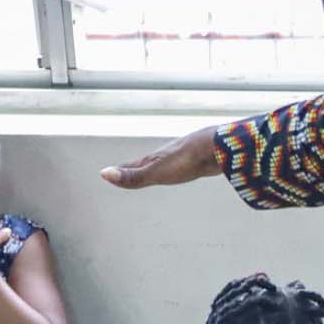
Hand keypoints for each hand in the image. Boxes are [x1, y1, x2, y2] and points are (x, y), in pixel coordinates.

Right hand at [100, 125, 222, 189]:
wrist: (217, 146)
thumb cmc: (187, 160)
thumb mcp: (157, 172)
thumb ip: (133, 177)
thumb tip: (105, 174)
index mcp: (153, 160)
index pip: (131, 167)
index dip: (119, 171)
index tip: (106, 172)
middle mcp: (164, 155)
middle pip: (144, 163)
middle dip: (132, 168)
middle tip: (122, 170)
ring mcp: (180, 155)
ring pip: (162, 162)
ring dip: (154, 166)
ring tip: (150, 168)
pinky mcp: (196, 159)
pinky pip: (181, 164)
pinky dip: (174, 167)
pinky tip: (181, 167)